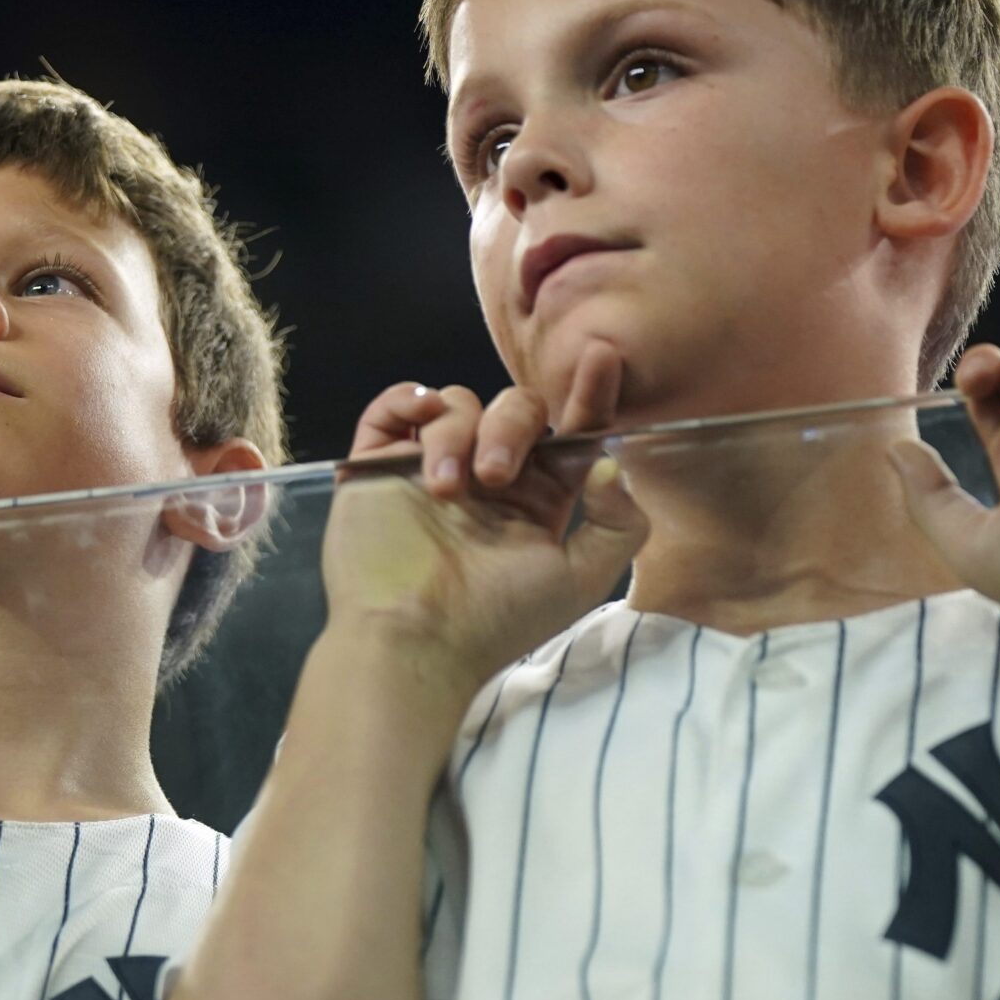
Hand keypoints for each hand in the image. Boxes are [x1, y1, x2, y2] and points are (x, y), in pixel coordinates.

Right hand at [325, 345, 644, 693]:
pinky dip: (411, 400)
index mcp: (537, 499)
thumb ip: (618, 522)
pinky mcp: (380, 466)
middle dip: (512, 428)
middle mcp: (487, 478)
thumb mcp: (580, 578)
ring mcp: (432, 467)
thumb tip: (609, 460)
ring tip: (447, 490)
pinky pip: (396, 407)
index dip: (589, 396)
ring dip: (459, 434)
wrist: (414, 639)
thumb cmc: (497, 618)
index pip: (569, 434)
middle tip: (496, 476)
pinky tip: (422, 421)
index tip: (602, 360)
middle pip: (514, 409)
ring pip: (458, 404)